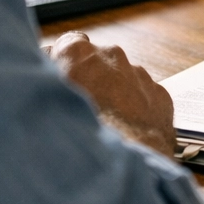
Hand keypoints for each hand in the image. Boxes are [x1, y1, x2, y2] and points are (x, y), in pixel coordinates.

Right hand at [46, 32, 175, 155]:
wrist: (124, 159)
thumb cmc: (79, 135)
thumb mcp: (44, 105)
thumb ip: (45, 80)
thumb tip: (45, 67)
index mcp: (78, 53)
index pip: (68, 43)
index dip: (65, 62)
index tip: (63, 78)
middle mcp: (111, 56)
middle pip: (98, 62)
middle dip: (92, 79)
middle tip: (84, 108)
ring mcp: (139, 74)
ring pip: (123, 80)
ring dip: (115, 96)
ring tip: (107, 126)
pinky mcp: (159, 95)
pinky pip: (145, 98)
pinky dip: (137, 110)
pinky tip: (127, 132)